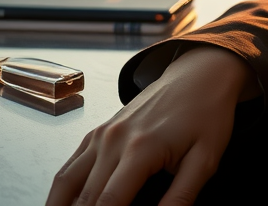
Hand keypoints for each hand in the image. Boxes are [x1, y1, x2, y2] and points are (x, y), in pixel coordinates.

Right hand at [46, 45, 258, 205]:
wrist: (200, 73)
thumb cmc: (207, 113)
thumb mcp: (205, 158)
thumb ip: (181, 196)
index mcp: (141, 148)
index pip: (108, 204)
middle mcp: (113, 140)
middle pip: (85, 200)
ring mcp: (102, 134)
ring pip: (65, 185)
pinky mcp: (98, 131)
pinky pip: (67, 168)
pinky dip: (60, 194)